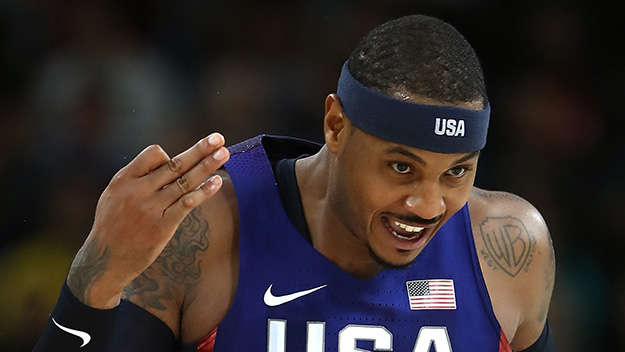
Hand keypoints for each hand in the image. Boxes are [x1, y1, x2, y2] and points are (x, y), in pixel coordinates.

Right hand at [66, 133, 229, 307]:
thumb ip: (136, 179)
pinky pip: (187, 204)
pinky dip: (203, 192)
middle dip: (199, 149)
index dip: (169, 156)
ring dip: (207, 165)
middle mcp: (137, 190)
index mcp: (124, 179)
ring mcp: (150, 208)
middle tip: (218, 138)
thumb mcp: (113, 195)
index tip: (174, 166)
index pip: (154, 153)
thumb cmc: (112, 226)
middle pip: (175, 164)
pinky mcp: (162, 226)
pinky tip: (216, 182)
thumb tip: (166, 162)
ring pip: (185, 181)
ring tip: (225, 153)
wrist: (103, 262)